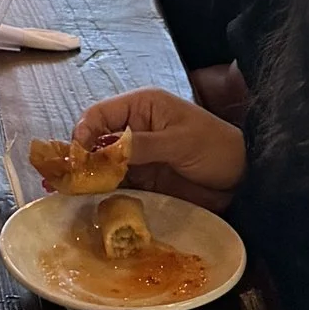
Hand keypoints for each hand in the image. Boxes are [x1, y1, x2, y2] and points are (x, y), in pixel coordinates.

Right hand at [70, 85, 245, 209]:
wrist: (243, 178)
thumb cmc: (215, 147)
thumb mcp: (179, 142)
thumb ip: (142, 146)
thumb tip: (106, 151)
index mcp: (141, 107)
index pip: (100, 115)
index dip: (84, 133)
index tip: (77, 156)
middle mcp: (133, 129)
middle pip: (96, 141)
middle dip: (80, 157)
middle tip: (65, 179)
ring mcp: (137, 156)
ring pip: (103, 164)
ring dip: (88, 177)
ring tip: (69, 193)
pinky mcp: (144, 179)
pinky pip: (117, 184)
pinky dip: (104, 192)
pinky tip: (92, 202)